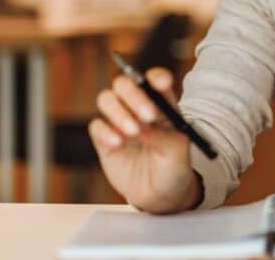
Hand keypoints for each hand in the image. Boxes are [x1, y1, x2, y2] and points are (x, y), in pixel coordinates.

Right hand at [88, 67, 201, 213]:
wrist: (159, 196)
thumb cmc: (174, 168)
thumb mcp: (178, 153)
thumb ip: (163, 136)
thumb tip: (145, 126)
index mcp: (161, 103)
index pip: (155, 80)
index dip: (157, 78)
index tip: (161, 85)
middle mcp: (137, 107)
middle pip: (125, 84)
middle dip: (134, 95)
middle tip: (147, 115)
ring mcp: (119, 121)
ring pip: (107, 99)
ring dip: (118, 112)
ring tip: (133, 132)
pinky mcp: (104, 139)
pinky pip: (96, 126)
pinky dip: (105, 131)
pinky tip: (117, 143)